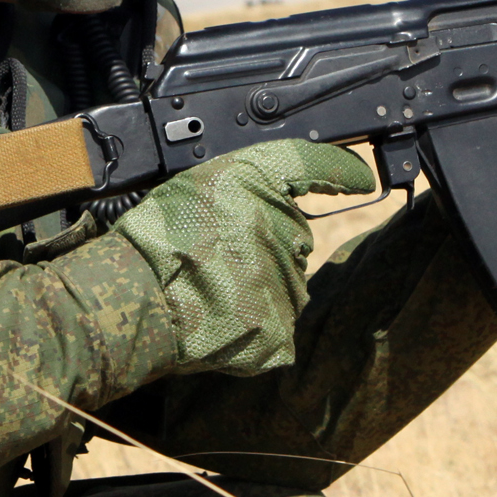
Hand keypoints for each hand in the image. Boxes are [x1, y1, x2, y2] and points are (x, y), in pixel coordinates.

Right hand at [110, 140, 374, 376]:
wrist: (134, 300)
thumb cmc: (153, 241)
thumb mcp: (192, 185)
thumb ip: (241, 187)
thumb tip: (276, 197)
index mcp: (257, 183)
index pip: (312, 166)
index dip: (340, 172)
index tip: (361, 179)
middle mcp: (283, 228)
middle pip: (292, 236)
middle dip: (265, 245)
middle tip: (216, 255)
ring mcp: (286, 283)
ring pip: (286, 283)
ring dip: (257, 286)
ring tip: (209, 289)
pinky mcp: (280, 330)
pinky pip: (275, 326)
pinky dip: (251, 327)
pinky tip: (218, 318)